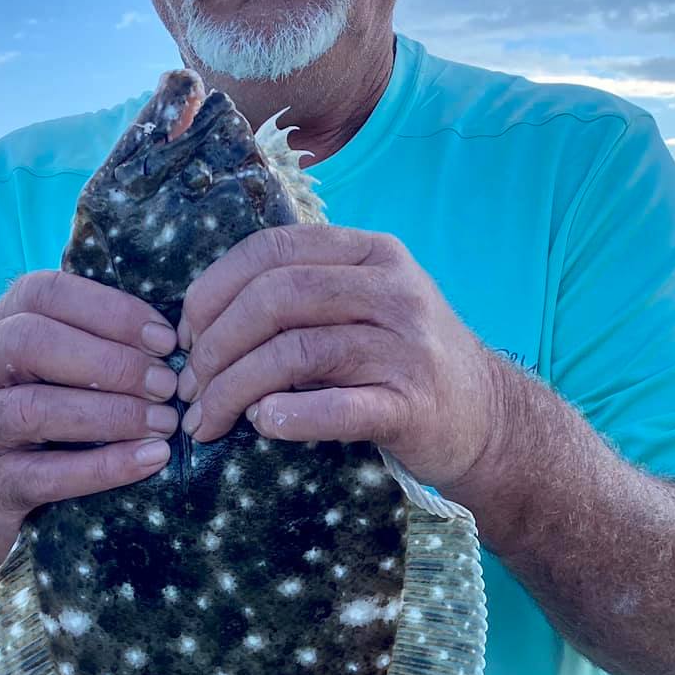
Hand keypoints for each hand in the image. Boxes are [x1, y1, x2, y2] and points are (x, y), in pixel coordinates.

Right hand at [0, 270, 177, 531]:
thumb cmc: (50, 415)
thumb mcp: (63, 368)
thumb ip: (101, 341)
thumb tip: (177, 336)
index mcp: (0, 324)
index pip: (45, 293)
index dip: (110, 311)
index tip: (165, 340)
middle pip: (31, 342)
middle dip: (110, 362)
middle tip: (166, 385)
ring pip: (33, 408)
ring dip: (110, 414)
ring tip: (164, 423)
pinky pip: (45, 475)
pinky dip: (105, 466)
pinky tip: (152, 458)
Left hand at [175, 224, 498, 492]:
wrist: (489, 420)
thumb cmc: (403, 363)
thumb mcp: (361, 307)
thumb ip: (297, 298)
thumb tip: (197, 324)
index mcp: (371, 254)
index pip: (272, 250)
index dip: (213, 289)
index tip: (185, 333)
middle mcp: (392, 290)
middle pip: (276, 298)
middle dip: (214, 345)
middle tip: (189, 388)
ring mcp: (406, 347)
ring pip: (295, 352)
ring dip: (234, 389)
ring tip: (208, 420)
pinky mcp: (413, 406)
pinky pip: (338, 407)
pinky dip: (289, 416)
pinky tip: (262, 425)